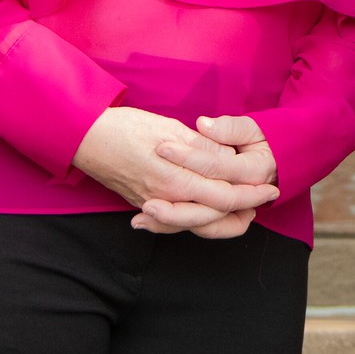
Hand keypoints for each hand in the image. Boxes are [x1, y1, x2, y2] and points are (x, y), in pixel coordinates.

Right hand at [73, 106, 277, 239]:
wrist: (83, 138)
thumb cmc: (125, 128)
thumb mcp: (170, 129)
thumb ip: (202, 148)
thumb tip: (229, 156)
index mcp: (176, 179)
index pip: (224, 196)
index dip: (250, 195)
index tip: (270, 189)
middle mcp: (166, 199)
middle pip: (213, 217)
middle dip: (243, 211)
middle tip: (264, 202)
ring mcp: (153, 205)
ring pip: (194, 225)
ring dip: (222, 223)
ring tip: (244, 214)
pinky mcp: (143, 204)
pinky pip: (172, 224)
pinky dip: (192, 226)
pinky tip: (206, 222)